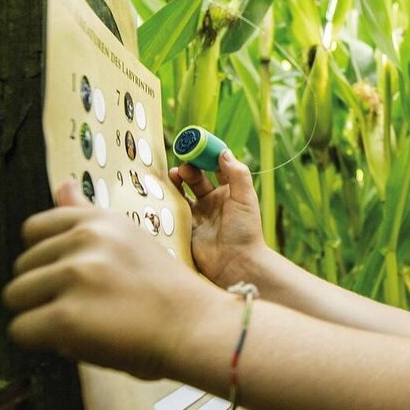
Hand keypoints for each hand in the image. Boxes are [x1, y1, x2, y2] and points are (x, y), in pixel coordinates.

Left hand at [3, 182, 215, 378]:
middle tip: (88, 306)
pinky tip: (75, 341)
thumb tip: (62, 185)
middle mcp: (84, 240)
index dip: (47, 259)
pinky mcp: (65, 316)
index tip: (74, 278)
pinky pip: (20, 330)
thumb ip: (88, 216)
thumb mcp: (129, 239)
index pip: (33, 229)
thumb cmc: (165, 291)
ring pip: (15, 297)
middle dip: (43, 291)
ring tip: (81, 323)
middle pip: (22, 267)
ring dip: (39, 315)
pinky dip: (41, 341)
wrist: (196, 328)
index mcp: (98, 220)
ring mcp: (74, 276)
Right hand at [169, 150, 264, 287]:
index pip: (217, 168)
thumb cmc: (245, 230)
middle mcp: (214, 201)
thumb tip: (224, 152)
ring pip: (183, 192)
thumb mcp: (245, 198)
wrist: (235, 263)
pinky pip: (174, 209)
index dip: (208, 156)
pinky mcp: (186, 227)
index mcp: (230, 192)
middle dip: (190, 168)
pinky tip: (165, 191)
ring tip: (174, 175)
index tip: (197, 146)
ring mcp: (199, 214)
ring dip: (177, 181)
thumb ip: (236, 174)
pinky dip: (168, 198)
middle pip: (197, 178)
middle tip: (185, 166)